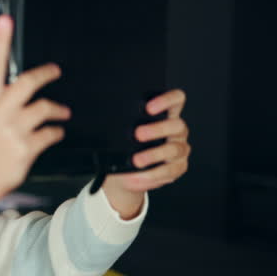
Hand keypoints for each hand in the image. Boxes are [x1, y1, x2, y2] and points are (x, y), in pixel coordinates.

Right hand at [0, 15, 69, 240]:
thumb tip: (20, 83)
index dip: (0, 41)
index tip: (5, 21)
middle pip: (27, 82)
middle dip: (46, 73)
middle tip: (55, 70)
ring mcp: (11, 131)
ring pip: (45, 107)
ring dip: (58, 110)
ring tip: (62, 113)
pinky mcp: (25, 149)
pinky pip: (51, 133)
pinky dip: (57, 131)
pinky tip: (55, 133)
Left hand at [101, 89, 189, 217]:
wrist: (125, 174)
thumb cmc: (125, 148)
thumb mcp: (122, 134)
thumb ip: (122, 124)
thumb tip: (97, 120)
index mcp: (165, 116)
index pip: (176, 100)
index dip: (167, 100)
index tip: (149, 107)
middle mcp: (176, 131)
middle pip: (177, 125)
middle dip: (157, 129)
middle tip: (138, 134)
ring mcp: (179, 149)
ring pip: (174, 149)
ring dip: (154, 154)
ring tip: (136, 160)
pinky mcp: (178, 167)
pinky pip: (170, 170)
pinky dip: (152, 174)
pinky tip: (139, 175)